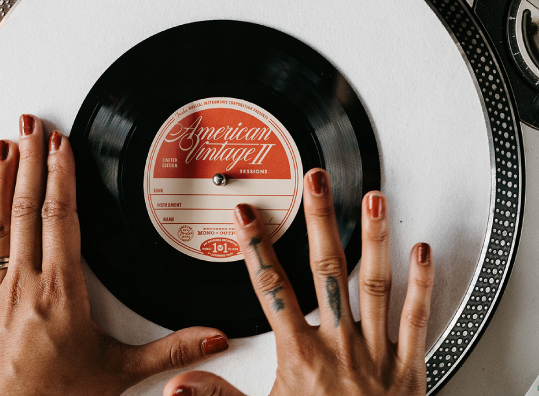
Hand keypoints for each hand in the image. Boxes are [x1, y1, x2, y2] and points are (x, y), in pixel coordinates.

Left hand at [0, 114, 228, 395]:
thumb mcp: (121, 372)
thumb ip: (170, 351)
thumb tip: (210, 337)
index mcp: (60, 292)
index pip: (60, 216)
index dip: (61, 175)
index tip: (61, 145)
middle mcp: (23, 285)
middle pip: (25, 207)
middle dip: (29, 160)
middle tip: (29, 125)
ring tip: (2, 148)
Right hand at [164, 169, 433, 395]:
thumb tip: (179, 387)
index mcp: (300, 355)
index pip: (271, 289)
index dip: (255, 248)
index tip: (247, 216)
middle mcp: (339, 345)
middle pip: (326, 271)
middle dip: (319, 221)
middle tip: (317, 182)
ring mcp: (376, 351)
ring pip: (374, 284)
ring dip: (373, 238)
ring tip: (372, 200)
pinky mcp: (409, 364)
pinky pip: (417, 318)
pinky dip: (421, 283)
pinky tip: (421, 251)